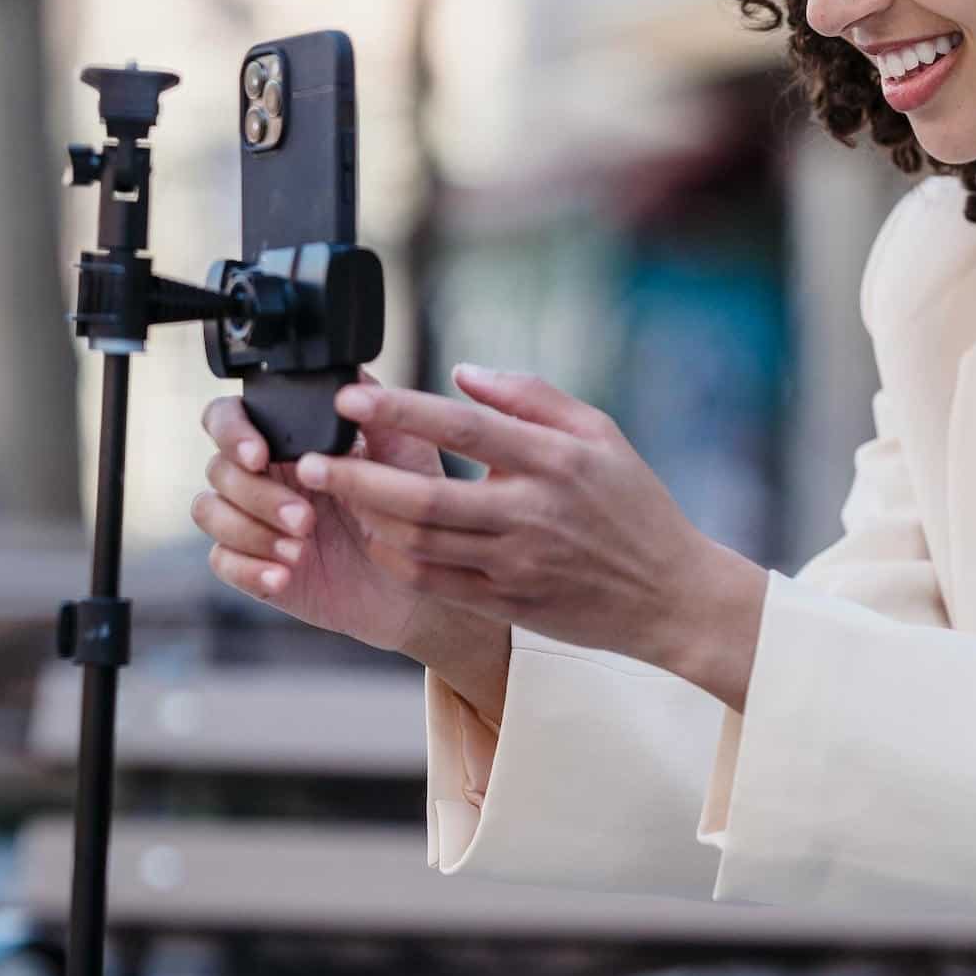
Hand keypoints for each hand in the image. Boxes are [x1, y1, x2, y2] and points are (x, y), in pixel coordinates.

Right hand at [193, 370, 483, 655]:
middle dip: (257, 493)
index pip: (229, 417)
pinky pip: (221, 560)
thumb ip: (376, 412)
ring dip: (249, 529)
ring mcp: (255, 519)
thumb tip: (347, 381)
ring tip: (299, 548)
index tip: (259, 455)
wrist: (419, 579)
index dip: (231, 431)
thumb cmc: (414, 509)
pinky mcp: (254, 563)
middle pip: (219, 467)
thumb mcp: (405, 455)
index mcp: (291, 440)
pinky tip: (284, 576)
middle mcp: (266, 475)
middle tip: (306, 518)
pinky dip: (248, 568)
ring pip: (209, 510)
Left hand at [291, 364, 768, 701]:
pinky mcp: (509, 603)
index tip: (351, 399)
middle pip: (424, 497)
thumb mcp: (598, 431)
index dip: (401, 411)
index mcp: (555, 461)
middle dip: (355, 478)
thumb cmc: (632, 502)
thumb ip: (530, 396)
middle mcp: (532, 513)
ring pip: (420, 545)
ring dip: (367, 519)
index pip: (463, 428)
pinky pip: (435, 582)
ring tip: (333, 492)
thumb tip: (461, 372)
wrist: (668, 593)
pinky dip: (397, 559)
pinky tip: (376, 535)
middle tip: (306, 461)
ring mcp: (517, 565)